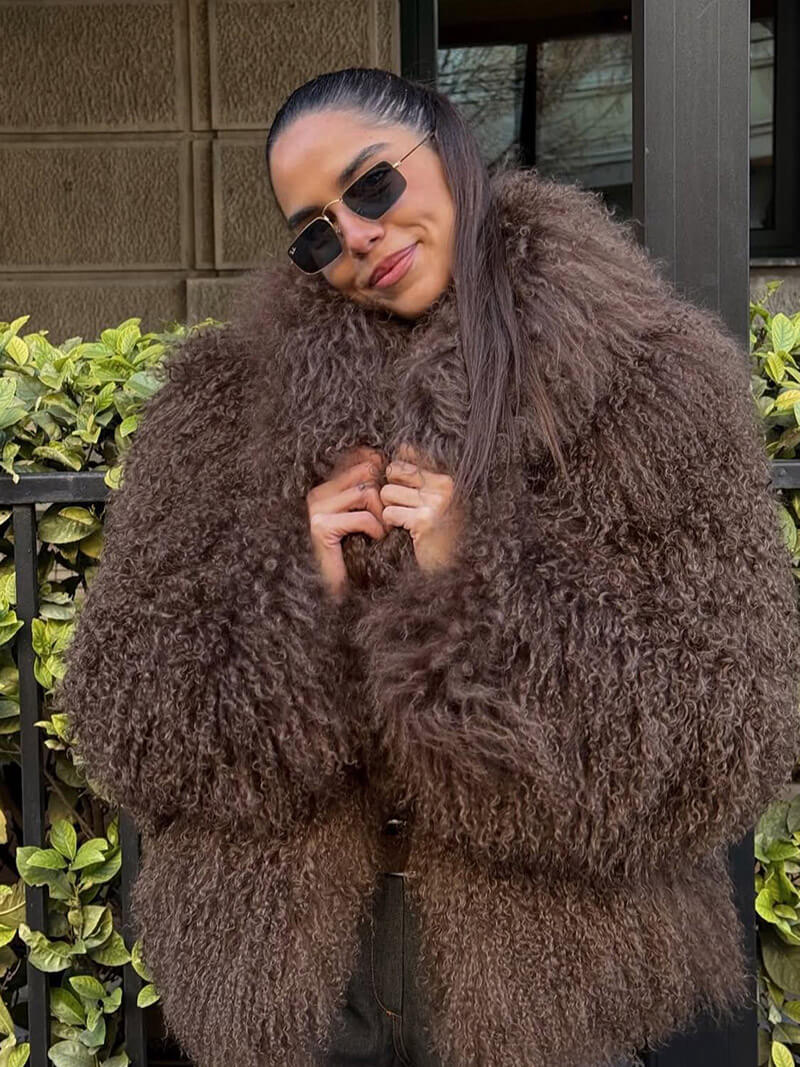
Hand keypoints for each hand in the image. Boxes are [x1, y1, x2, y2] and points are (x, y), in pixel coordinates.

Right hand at [306, 446, 387, 600]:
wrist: (340, 586)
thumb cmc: (358, 549)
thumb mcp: (368, 513)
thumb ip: (373, 488)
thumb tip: (384, 459)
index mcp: (328, 486)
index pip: (359, 458)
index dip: (380, 469)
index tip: (392, 488)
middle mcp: (318, 493)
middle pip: (366, 472)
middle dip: (384, 495)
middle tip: (387, 517)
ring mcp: (317, 509)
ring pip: (366, 492)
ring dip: (382, 515)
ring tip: (383, 531)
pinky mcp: (321, 526)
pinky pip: (362, 517)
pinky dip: (376, 529)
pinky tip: (376, 539)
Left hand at [380, 444, 463, 573]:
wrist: (446, 569)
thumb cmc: (436, 532)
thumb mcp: (432, 498)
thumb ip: (418, 473)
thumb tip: (402, 446)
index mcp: (446, 477)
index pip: (407, 456)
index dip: (395, 473)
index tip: (399, 488)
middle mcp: (445, 486)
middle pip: (394, 471)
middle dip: (390, 490)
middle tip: (401, 507)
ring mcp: (435, 503)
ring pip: (387, 492)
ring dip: (388, 508)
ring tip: (403, 520)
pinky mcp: (423, 521)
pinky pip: (389, 513)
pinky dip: (389, 524)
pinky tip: (402, 530)